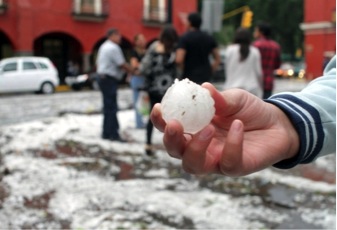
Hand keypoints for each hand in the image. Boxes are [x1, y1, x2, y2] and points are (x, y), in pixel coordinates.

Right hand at [150, 83, 299, 175]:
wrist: (277, 124)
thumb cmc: (250, 111)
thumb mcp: (234, 99)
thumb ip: (219, 98)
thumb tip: (204, 88)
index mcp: (195, 128)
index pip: (171, 129)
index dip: (160, 122)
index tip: (159, 108)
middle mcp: (201, 146)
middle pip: (175, 151)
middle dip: (171, 139)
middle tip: (175, 124)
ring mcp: (216, 159)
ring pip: (193, 166)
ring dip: (195, 148)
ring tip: (208, 128)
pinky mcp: (235, 167)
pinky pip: (227, 163)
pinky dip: (232, 145)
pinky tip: (238, 126)